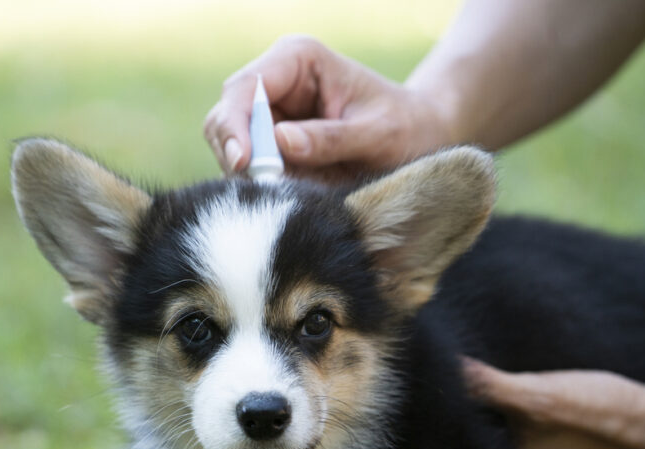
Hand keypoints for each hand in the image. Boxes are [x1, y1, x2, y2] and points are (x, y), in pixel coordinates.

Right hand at [203, 36, 453, 177]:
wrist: (418, 139)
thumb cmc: (404, 128)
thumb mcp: (376, 135)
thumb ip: (331, 139)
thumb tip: (279, 142)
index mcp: (298, 59)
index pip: (245, 88)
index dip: (236, 125)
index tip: (245, 162)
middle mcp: (275, 80)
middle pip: (226, 115)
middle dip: (236, 153)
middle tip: (261, 187)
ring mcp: (268, 112)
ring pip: (229, 144)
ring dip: (246, 173)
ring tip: (282, 191)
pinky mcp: (269, 143)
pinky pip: (246, 166)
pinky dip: (257, 184)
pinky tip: (283, 193)